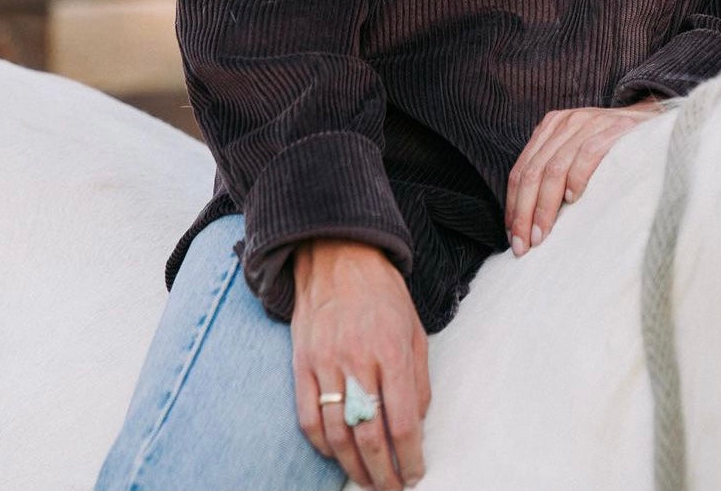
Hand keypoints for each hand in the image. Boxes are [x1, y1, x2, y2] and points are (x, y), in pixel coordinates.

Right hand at [291, 238, 430, 489]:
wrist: (337, 254)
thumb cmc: (382, 291)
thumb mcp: (414, 328)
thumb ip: (418, 378)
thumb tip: (417, 425)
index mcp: (392, 350)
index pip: (402, 421)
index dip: (411, 457)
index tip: (416, 473)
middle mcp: (358, 359)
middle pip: (370, 436)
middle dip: (384, 473)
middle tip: (393, 489)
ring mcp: (325, 363)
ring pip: (337, 434)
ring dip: (353, 468)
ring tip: (368, 481)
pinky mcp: (302, 363)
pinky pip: (308, 417)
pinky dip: (322, 445)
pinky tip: (336, 456)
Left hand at [504, 97, 662, 255]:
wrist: (655, 123)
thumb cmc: (614, 149)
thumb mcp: (577, 151)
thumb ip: (555, 171)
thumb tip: (530, 219)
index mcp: (551, 127)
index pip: (521, 170)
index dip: (513, 205)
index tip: (512, 236)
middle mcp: (565, 123)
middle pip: (533, 172)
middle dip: (524, 212)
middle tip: (523, 245)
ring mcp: (588, 124)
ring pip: (554, 169)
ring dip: (544, 207)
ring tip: (542, 235)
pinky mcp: (610, 130)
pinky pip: (586, 156)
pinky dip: (576, 180)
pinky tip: (573, 202)